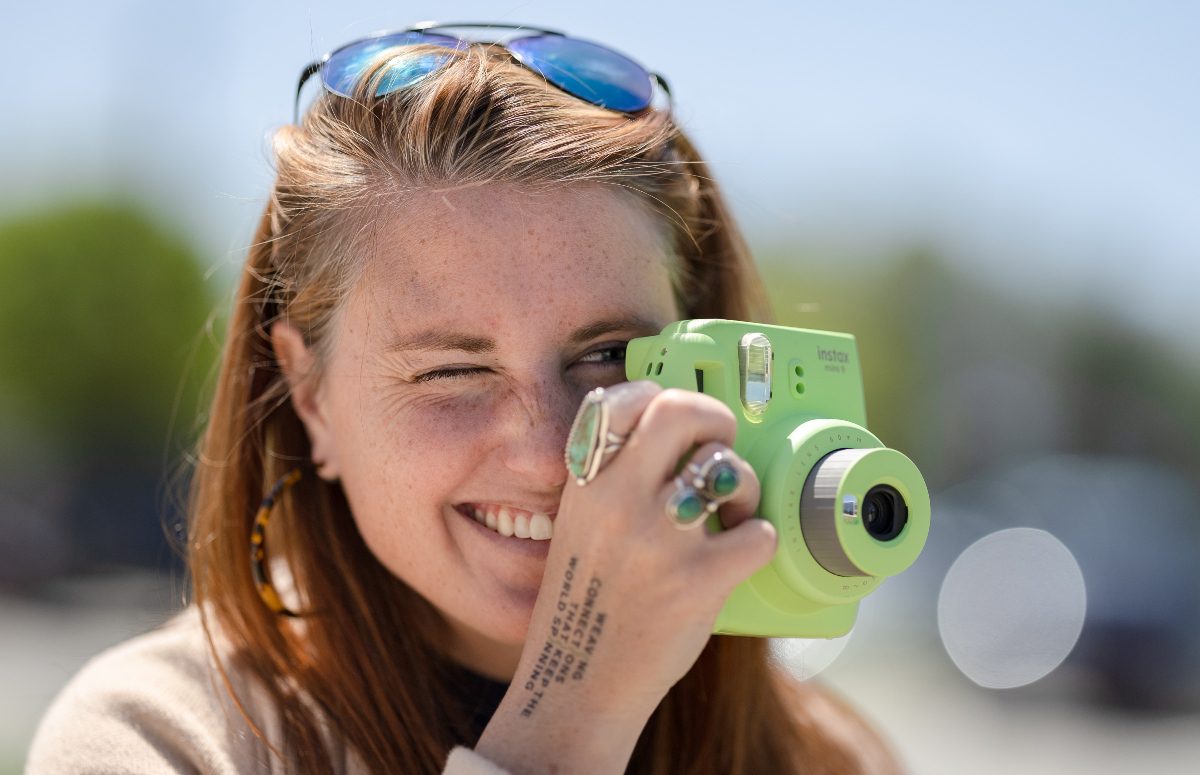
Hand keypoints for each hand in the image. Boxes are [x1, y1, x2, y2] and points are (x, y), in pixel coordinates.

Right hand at [474, 381, 777, 773]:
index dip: (659, 396)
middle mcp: (617, 501)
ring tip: (728, 514)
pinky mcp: (698, 580)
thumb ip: (614, 482)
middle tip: (721, 446)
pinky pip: (758, 534)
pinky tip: (735, 557)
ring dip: (742, 487)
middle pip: (681, 412)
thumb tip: (678, 440)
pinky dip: (758, 543)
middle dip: (716, 419)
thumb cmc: (589, 603)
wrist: (578, 682)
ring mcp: (658, 539)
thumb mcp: (579, 527)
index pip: (622, 401)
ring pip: (728, 469)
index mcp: (585, 484)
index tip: (675, 418)